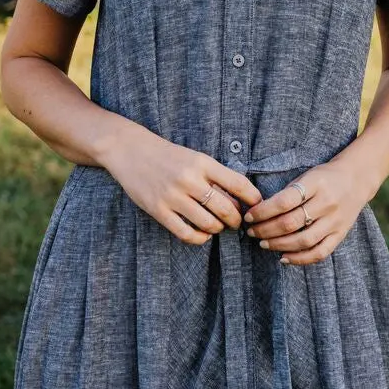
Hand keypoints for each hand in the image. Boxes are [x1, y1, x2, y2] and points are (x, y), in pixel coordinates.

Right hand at [103, 128, 261, 245]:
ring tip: (218, 226)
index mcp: (202, 162)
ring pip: (208, 224)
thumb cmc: (168, 155)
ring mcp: (173, 196)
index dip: (253, 199)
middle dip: (236, 220)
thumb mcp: (194, 157)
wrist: (131, 150)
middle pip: (226, 209)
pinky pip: (186, 233)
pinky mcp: (158, 210)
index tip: (257, 206)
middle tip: (236, 222)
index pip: (238, 184)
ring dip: (218, 229)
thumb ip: (214, 176)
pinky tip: (202, 234)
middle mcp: (189, 179)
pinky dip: (200, 238)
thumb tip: (240, 200)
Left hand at [242, 147, 376, 264]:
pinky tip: (283, 257)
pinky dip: (300, 259)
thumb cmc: (325, 176)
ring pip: (303, 240)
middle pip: (291, 223)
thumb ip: (289, 192)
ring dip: (279, 245)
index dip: (263, 211)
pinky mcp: (341, 234)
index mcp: (316, 183)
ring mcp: (335, 221)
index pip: (284, 201)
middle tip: (251, 232)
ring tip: (263, 244)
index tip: (249, 216)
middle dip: (266, 230)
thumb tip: (260, 211)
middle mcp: (327, 203)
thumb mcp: (307, 175)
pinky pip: (320, 252)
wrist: (357, 179)